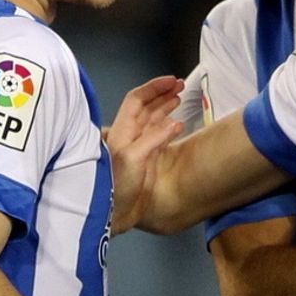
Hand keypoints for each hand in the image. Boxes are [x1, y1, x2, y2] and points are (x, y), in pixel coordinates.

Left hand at [107, 76, 184, 234]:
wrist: (115, 215)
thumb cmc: (117, 187)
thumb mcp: (133, 159)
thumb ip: (153, 139)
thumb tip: (173, 123)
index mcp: (122, 130)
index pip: (137, 100)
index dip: (154, 88)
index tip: (172, 81)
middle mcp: (128, 135)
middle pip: (146, 107)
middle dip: (162, 93)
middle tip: (181, 85)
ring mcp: (137, 147)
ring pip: (152, 119)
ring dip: (166, 107)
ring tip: (180, 98)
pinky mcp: (145, 159)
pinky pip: (159, 136)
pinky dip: (170, 127)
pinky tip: (179, 125)